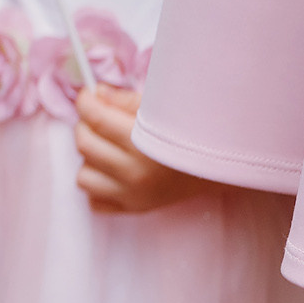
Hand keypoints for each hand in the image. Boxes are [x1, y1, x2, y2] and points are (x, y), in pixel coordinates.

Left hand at [74, 86, 205, 212]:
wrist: (220, 168)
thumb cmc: (190, 132)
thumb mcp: (162, 109)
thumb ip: (125, 101)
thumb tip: (96, 94)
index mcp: (143, 143)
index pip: (95, 119)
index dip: (85, 102)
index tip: (88, 96)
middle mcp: (135, 172)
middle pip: (84, 144)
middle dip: (85, 125)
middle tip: (97, 118)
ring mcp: (133, 194)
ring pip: (83, 176)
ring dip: (90, 159)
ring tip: (107, 148)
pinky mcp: (135, 208)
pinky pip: (96, 202)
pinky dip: (98, 186)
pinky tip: (111, 172)